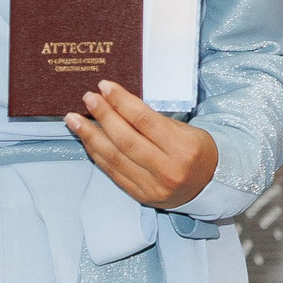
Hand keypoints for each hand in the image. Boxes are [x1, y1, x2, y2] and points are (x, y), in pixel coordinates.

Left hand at [67, 80, 218, 208]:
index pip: (145, 121)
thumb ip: (154, 122)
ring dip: (90, 135)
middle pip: (126, 139)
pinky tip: (87, 139)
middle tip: (88, 98)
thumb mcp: (186, 131)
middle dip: (103, 116)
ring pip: (114, 157)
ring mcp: (152, 186)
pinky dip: (97, 153)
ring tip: (74, 119)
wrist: (208, 186)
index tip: (105, 87)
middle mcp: (168, 170)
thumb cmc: (197, 151)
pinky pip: (113, 171)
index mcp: (184, 149)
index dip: (122, 102)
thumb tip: (117, 105)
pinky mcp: (140, 195)